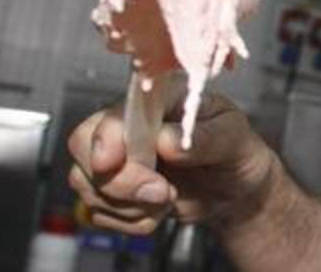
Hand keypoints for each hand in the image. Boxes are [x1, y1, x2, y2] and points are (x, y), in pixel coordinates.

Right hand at [68, 92, 276, 234]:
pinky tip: (156, 210)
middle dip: (119, 181)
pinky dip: (129, 221)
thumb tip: (168, 140)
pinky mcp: (115, 189)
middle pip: (84, 146)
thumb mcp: (234, 135)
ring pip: (87, 184)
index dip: (105, 136)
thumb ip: (205, 137)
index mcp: (156, 99)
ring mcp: (118, 157)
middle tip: (161, 191)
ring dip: (130, 204)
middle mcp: (129, 124)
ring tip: (168, 197)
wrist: (236, 186)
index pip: (114, 109)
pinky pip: (98, 211)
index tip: (111, 162)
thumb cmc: (235, 149)